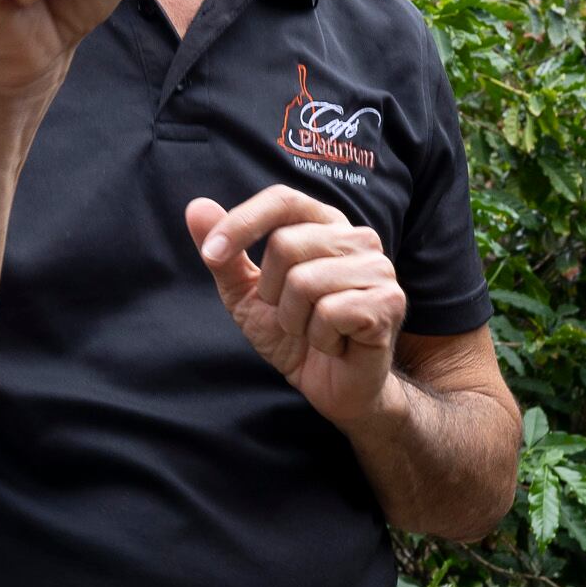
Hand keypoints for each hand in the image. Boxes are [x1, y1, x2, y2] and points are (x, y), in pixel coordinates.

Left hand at [186, 186, 407, 430]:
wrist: (334, 387)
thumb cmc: (296, 336)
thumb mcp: (249, 296)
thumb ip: (226, 255)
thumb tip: (196, 207)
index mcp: (326, 225)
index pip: (282, 199)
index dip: (242, 222)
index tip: (211, 255)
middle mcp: (358, 238)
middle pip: (286, 244)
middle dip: (273, 293)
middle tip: (293, 317)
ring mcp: (379, 268)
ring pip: (305, 281)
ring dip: (296, 320)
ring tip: (314, 330)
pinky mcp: (389, 302)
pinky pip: (331, 312)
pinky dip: (320, 338)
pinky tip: (335, 344)